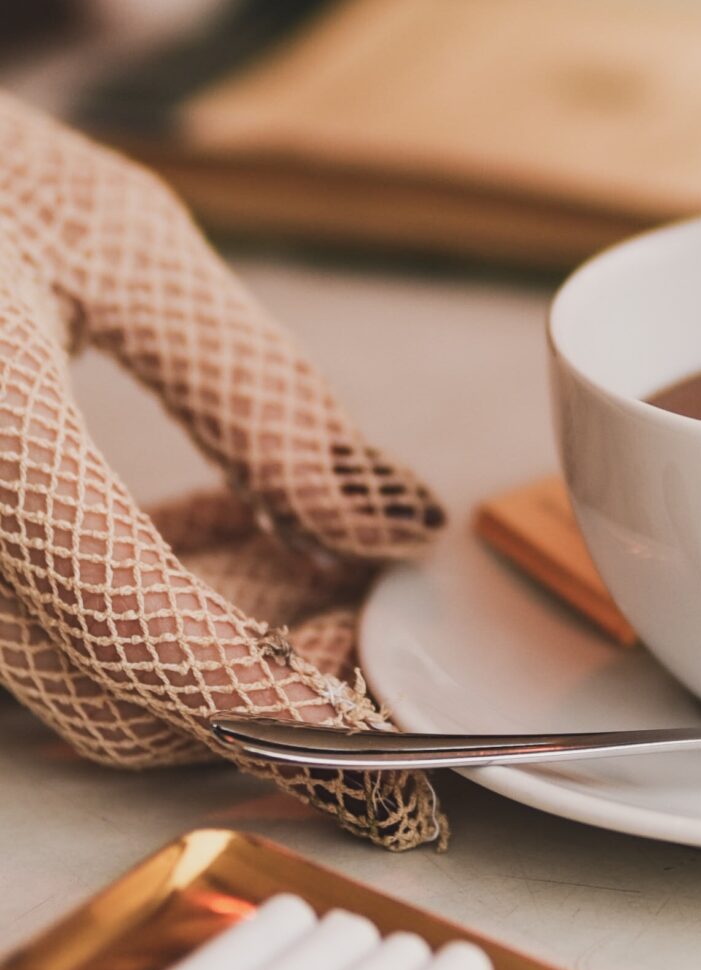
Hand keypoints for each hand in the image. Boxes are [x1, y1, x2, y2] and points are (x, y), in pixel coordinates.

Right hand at [0, 96, 443, 847]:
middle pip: (104, 684)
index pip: (133, 622)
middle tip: (363, 587)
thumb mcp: (123, 246)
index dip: (268, 691)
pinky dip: (136, 604)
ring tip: (307, 540)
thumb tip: (394, 521)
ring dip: (205, 639)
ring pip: (67, 671)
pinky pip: (30, 625)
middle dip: (258, 669)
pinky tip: (216, 522)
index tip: (379, 723)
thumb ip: (260, 395)